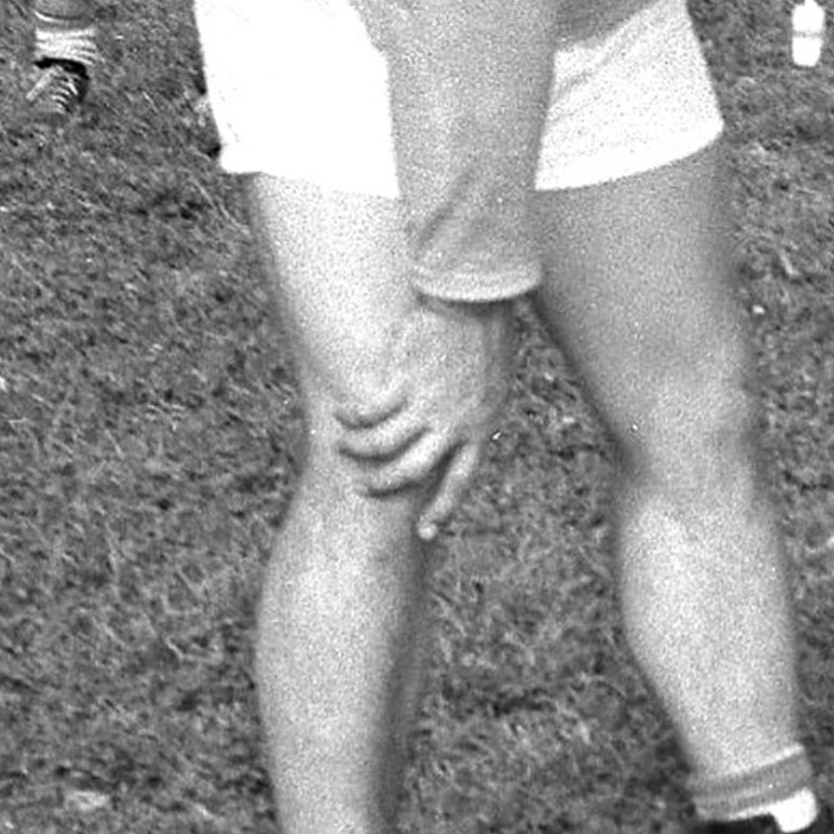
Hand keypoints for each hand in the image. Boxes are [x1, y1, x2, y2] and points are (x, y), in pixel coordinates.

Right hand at [334, 298, 518, 536]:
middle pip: (411, 471)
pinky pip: (370, 410)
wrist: (478, 300)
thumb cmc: (489, 338)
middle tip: (363, 489)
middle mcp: (452, 423)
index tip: (423, 533)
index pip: (460, 481)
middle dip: (384, 485)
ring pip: (382, 444)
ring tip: (343, 447)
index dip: (440, 511)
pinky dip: (352, 415)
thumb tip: (458, 433)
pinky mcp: (403, 380)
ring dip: (358, 450)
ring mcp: (426, 403)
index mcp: (480, 427)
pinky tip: (340, 413)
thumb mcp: (493, 385)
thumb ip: (474, 413)